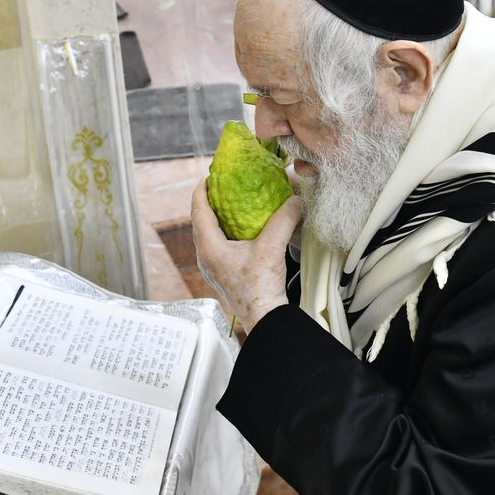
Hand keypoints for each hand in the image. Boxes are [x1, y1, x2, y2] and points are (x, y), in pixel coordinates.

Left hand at [190, 179, 302, 331]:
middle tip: (223, 185)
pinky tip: (245, 229)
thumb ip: (284, 219)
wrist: (265, 319)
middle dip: (210, 202)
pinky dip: (227, 231)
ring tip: (233, 203)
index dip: (202, 190)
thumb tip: (295, 199)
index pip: (198, 210)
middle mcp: (206, 257)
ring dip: (218, 217)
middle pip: (201, 221)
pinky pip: (219, 245)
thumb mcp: (272, 247)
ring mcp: (213, 268)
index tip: (210, 175)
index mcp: (209, 248)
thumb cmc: (260, 288)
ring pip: (209, 234)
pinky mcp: (224, 274)